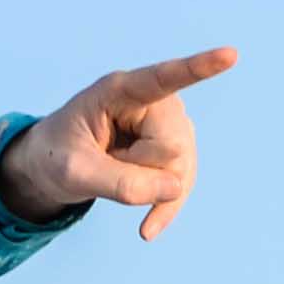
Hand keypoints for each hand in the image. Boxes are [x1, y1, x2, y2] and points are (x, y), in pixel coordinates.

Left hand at [0, 46, 236, 238]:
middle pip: (173, 147)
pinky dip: (164, 206)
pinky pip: (182, 184)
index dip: (198, 68)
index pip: (163, 78)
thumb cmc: (56, 156)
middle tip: (104, 162)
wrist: (53, 165)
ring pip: (180, 169)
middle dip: (141, 170)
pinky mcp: (175, 147)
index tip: (231, 54)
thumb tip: (176, 188)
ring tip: (112, 171)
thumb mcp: (73, 172)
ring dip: (146, 186)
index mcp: (119, 90)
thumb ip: (119, 182)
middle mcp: (153, 100)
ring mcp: (169, 124)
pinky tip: (147, 229)